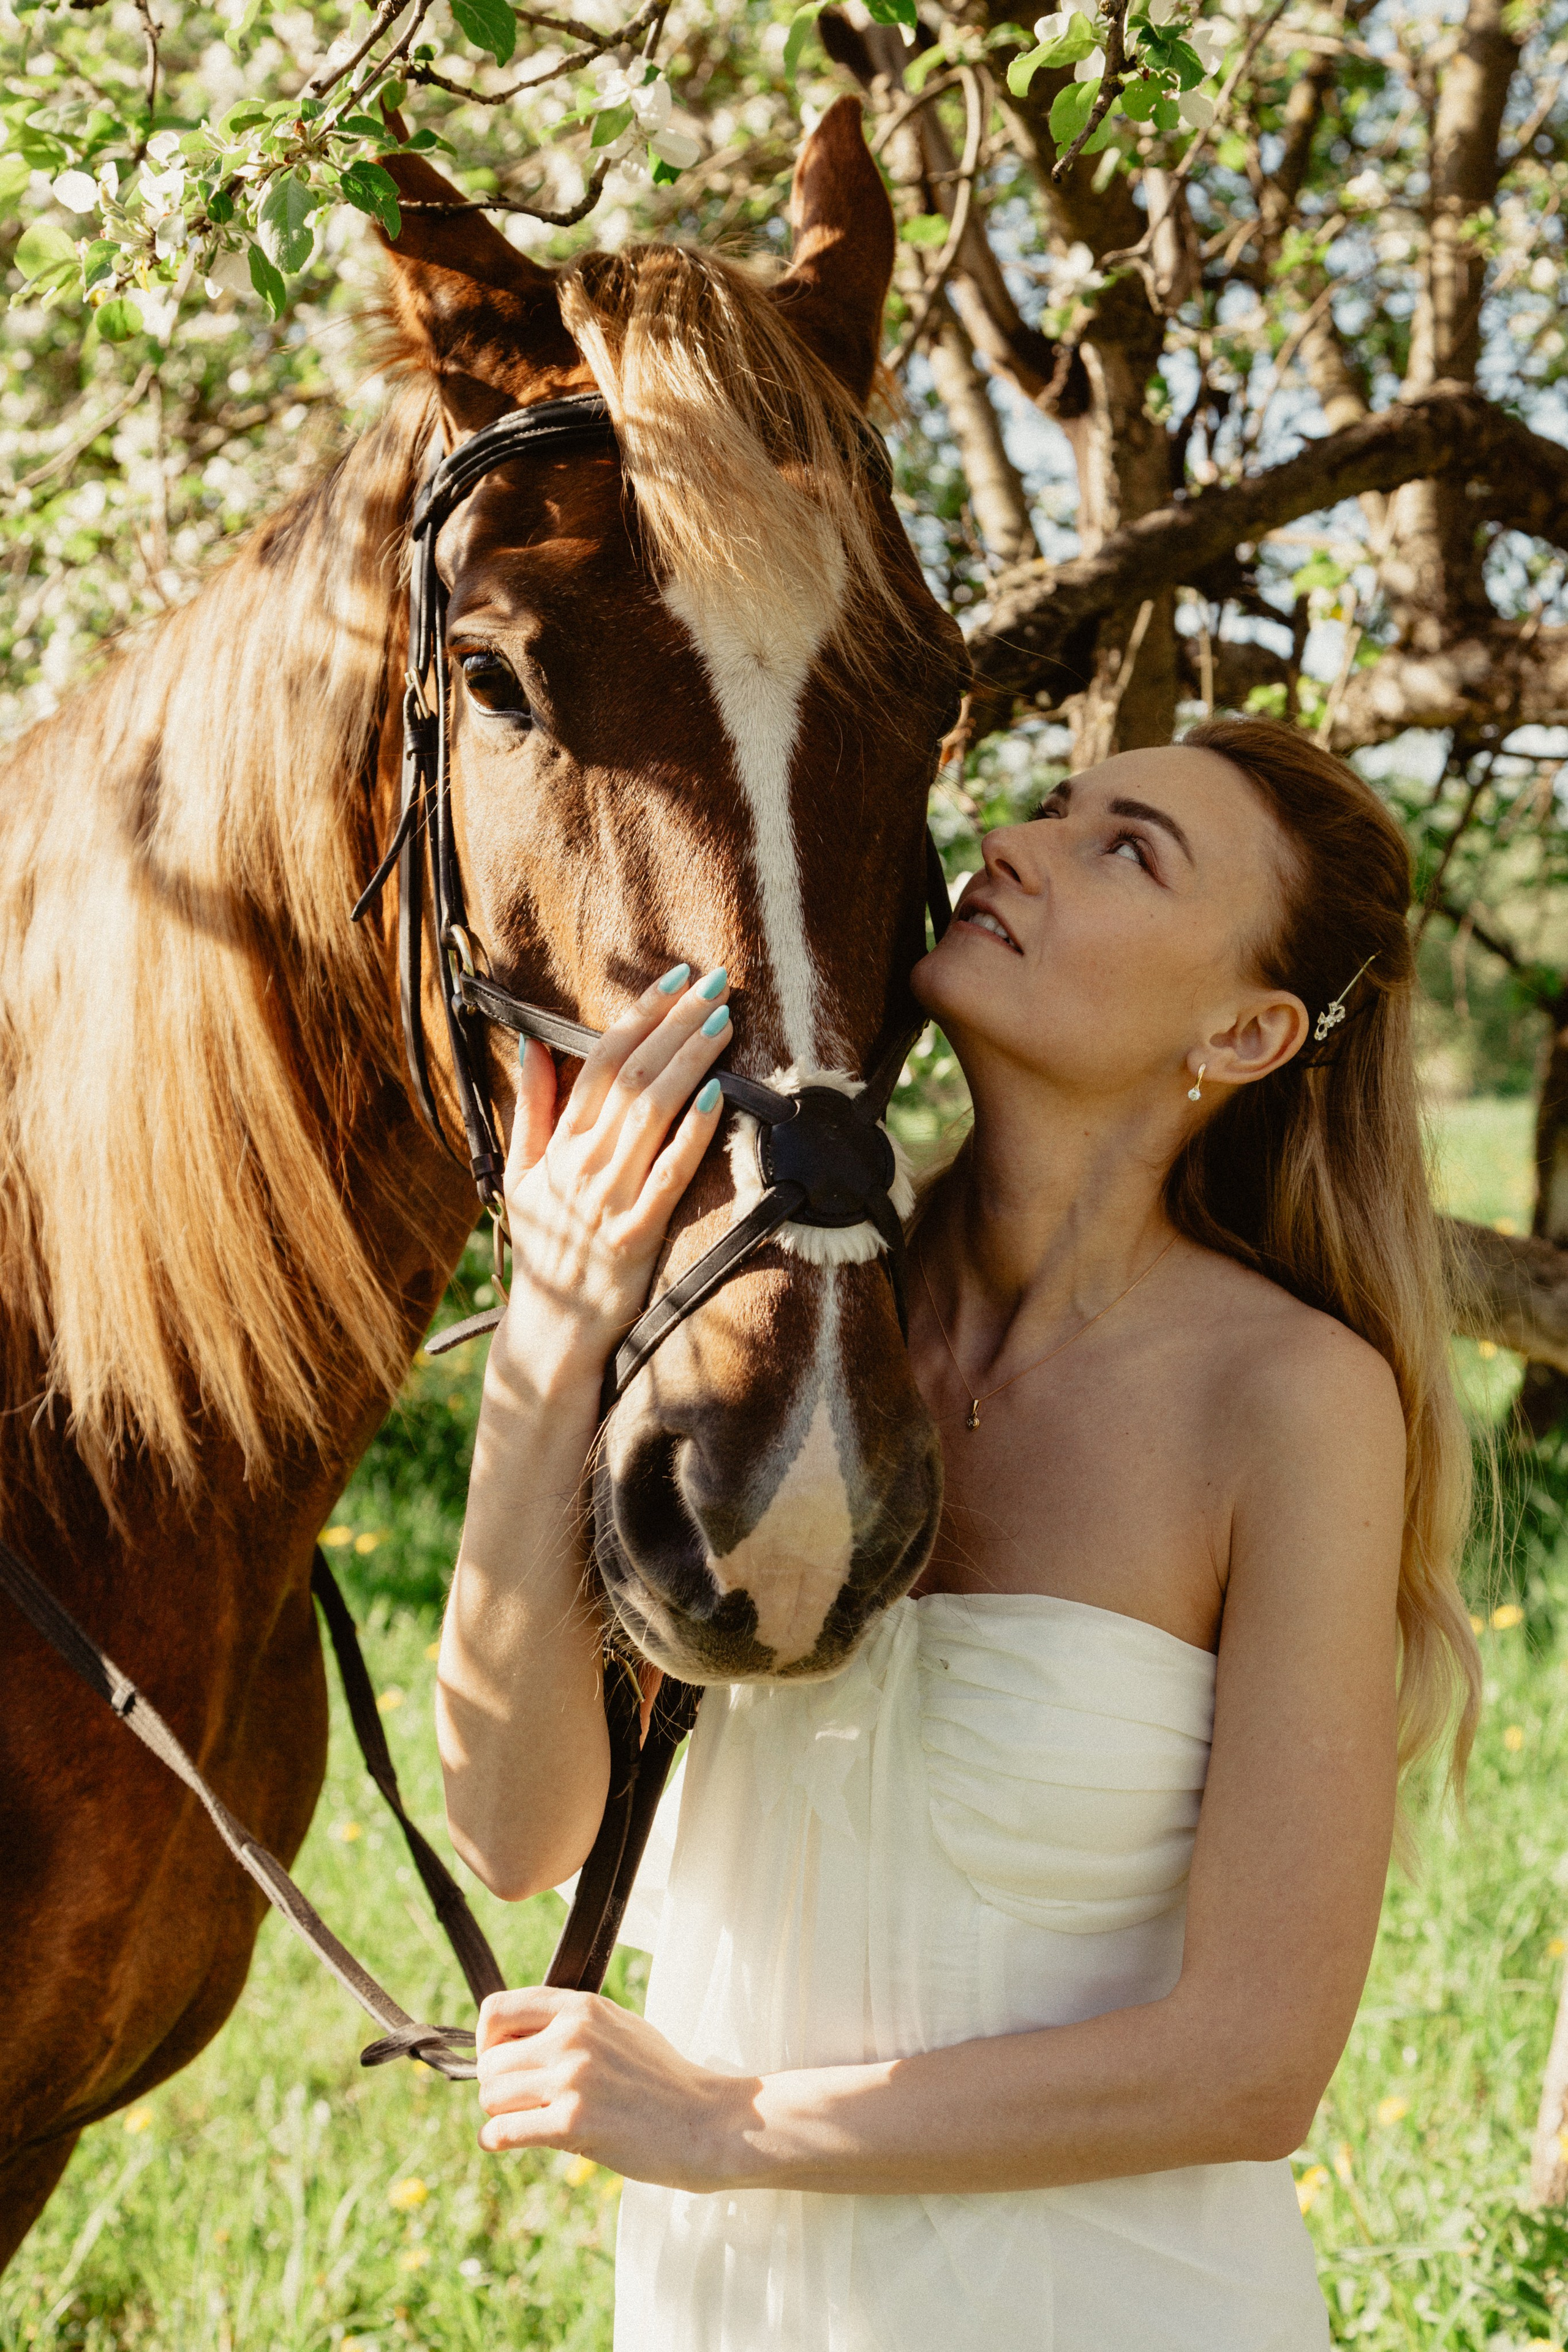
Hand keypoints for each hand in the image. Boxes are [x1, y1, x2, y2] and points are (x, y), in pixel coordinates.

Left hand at [475, 1984, 754, 2190]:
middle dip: (497, 2088)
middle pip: (489, 2062)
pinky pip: (503, 2131)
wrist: (706, 2122)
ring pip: (491, 2096)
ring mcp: (573, 2079)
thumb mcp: (619, 2027)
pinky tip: (510, 2142)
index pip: (498, 2009)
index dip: (488, 2041)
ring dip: (500, 2115)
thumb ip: (572, 2025)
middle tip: (520, 2104)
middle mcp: (572, 2036)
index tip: (503, 2062)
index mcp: (581, 2007)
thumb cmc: (665, 2080)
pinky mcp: (574, 2123)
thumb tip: (520, 2039)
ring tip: (527, 2122)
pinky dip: (497, 2141)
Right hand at [494, 964, 732, 1399]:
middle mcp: (582, 1164)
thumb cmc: (544, 1249)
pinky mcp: (636, 1237)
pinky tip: (719, 1098)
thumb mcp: (522, 1175)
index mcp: (559, 1145)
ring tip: (723, 1020)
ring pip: (651, 1114)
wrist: (549, 1332)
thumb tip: (533, 1046)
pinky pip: (668, 1177)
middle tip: (715, 980)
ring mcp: (609, 1200)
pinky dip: (692, 1136)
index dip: (639, 1014)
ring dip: (689, 1062)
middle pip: (630, 1075)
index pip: (599, 1061)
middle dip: (675, 1022)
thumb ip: (531, 1109)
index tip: (674, 978)